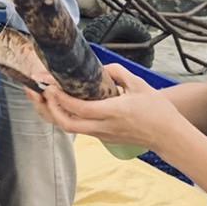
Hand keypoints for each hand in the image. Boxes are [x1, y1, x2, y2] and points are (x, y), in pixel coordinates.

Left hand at [28, 63, 181, 151]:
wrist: (169, 137)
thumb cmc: (157, 111)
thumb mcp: (139, 85)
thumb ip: (118, 73)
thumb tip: (101, 67)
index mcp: (113, 112)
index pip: (79, 108)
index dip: (61, 98)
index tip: (49, 84)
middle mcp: (104, 126)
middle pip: (67, 124)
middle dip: (48, 109)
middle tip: (36, 91)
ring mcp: (102, 135)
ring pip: (69, 129)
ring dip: (52, 114)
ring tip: (40, 97)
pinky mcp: (103, 137)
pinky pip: (77, 129)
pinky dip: (63, 118)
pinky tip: (56, 105)